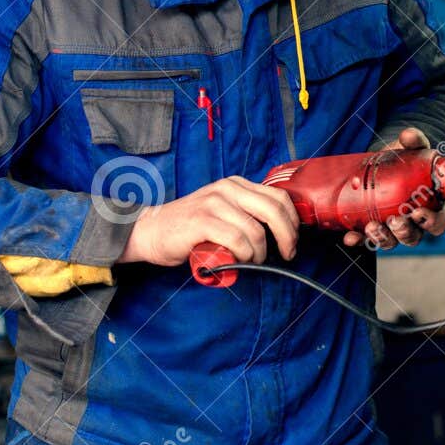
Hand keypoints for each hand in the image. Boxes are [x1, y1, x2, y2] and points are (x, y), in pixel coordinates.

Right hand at [117, 176, 299, 267]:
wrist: (152, 231)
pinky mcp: (202, 221)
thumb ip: (246, 213)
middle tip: (286, 254)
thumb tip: (280, 231)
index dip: (292, 221)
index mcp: (235, 184)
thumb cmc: (190, 227)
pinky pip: (237, 240)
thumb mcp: (222, 210)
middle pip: (273, 210)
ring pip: (255, 231)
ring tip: (252, 260)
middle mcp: (226, 189)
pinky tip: (239, 260)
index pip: (278, 197)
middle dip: (287, 236)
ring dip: (259, 253)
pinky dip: (244, 255)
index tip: (293, 240)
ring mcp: (214, 203)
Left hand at [341, 127, 444, 251]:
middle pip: (413, 236)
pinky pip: (366, 240)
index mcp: (431, 206)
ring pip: (391, 241)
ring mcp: (392, 227)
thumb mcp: (411, 148)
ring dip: (382, 238)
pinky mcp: (372, 227)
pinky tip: (350, 237)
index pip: (437, 222)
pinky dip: (358, 240)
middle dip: (404, 232)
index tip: (418, 212)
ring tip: (371, 227)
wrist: (382, 160)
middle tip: (395, 220)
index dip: (431, 222)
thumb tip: (408, 135)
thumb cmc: (405, 158)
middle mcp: (413, 221)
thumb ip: (414, 140)